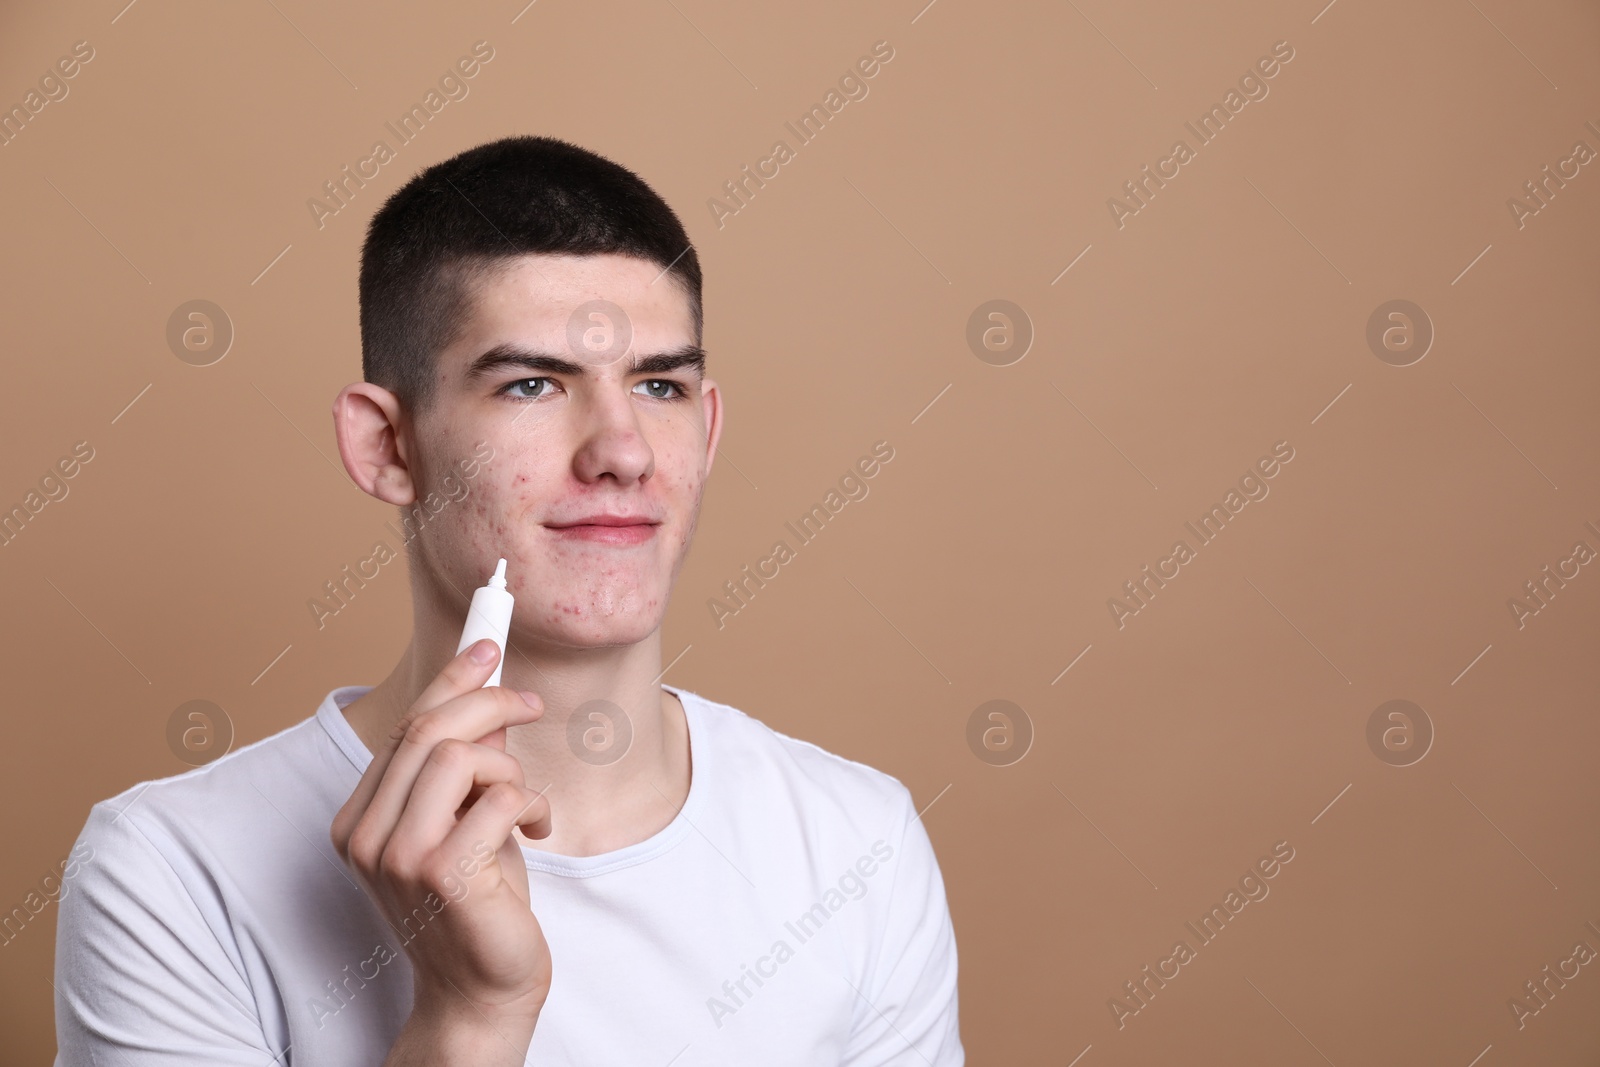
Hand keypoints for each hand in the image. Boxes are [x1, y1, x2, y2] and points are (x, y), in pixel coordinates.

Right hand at [330, 639, 552, 1063]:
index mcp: (360, 820)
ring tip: (526, 803)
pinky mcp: (442, 874)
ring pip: (458, 757)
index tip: (486, 645)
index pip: (405, 727)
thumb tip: (489, 695)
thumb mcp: (467, 820)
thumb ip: (468, 766)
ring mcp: (397, 857)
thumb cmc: (479, 905)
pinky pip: (498, 799)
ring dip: (510, 769)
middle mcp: (366, 836)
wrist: (481, 990)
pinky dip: (529, 805)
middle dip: (488, 702)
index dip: (450, 680)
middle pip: (428, 730)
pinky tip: (535, 832)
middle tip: (530, 705)